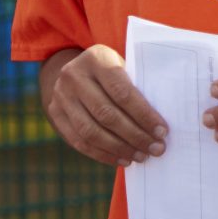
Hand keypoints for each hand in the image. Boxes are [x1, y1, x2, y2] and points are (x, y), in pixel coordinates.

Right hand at [41, 47, 167, 167]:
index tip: (162, 132)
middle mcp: (73, 76)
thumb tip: (159, 126)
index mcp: (96, 59)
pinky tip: (122, 159)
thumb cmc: (110, 72)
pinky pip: (79, 141)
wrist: (72, 70)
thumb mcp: (122, 67)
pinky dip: (102, 154)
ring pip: (91, 131)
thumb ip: (136, 88)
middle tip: (155, 149)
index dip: (143, 115)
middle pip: (106, 114)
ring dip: (119, 148)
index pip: (122, 92)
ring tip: (140, 156)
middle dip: (134, 136)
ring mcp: (61, 96)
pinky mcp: (55, 114)